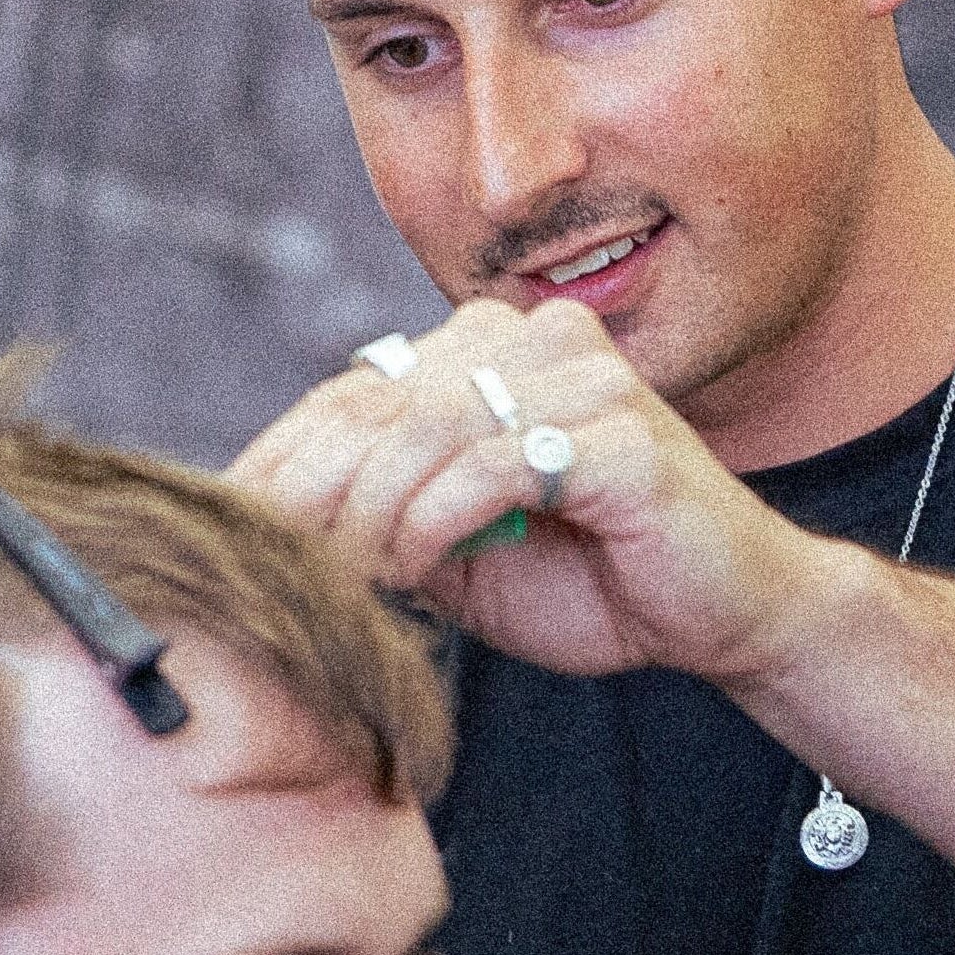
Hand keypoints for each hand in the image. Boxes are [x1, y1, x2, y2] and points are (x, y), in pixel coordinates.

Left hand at [229, 298, 830, 681]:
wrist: (720, 615)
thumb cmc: (590, 581)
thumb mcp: (458, 549)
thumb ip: (383, 515)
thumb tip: (270, 522)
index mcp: (485, 353)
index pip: (353, 391)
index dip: (282, 461)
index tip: (233, 528)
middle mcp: (529, 339)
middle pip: (376, 402)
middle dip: (315, 493)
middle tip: (282, 564)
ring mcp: (582, 375)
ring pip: (426, 428)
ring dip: (373, 514)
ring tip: (353, 575)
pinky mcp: (621, 428)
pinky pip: (496, 463)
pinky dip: (440, 517)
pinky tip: (421, 563)